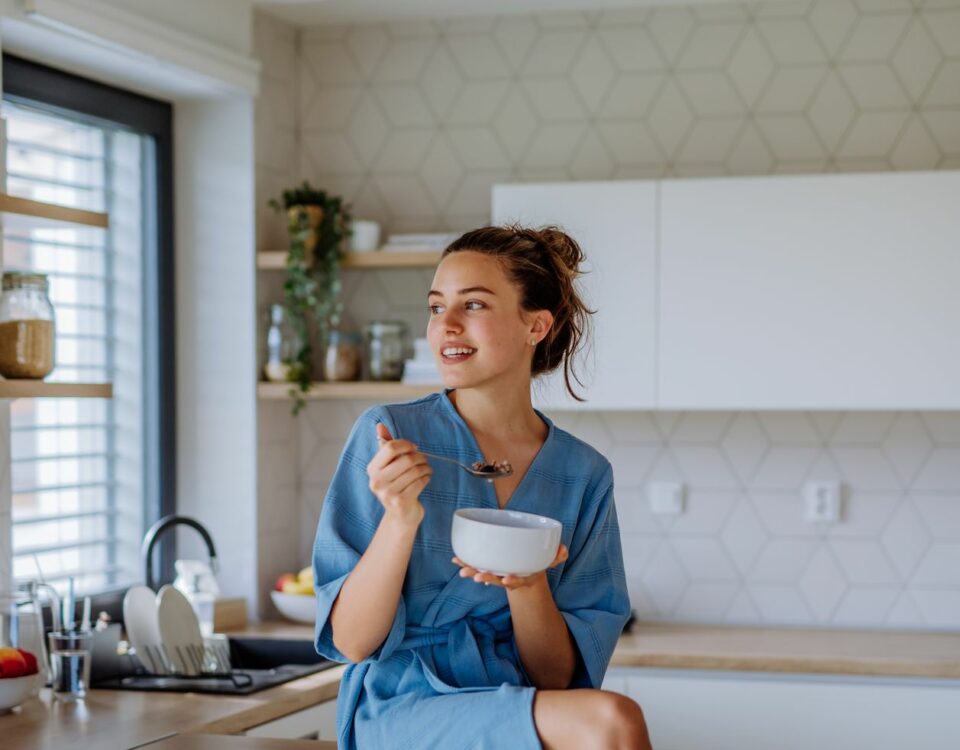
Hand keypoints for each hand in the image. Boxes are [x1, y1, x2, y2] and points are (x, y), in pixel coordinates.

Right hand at [367, 423, 431, 526]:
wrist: (400, 515)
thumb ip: (385, 445)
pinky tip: (426, 478)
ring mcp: (387, 494)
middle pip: (406, 459)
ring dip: (426, 468)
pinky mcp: (400, 503)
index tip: (413, 448)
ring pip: (415, 471)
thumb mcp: (388, 466)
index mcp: (372, 469)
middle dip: (420, 457)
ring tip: (426, 469)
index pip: (390, 447)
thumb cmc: (396, 485)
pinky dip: (426, 478)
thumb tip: (380, 425)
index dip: (406, 444)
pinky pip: (420, 483)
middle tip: (424, 459)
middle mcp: (377, 481)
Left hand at [452, 544, 568, 590]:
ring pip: (482, 574)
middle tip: (474, 576)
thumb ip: (557, 556)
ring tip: (460, 568)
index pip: (516, 581)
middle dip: (484, 577)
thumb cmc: (536, 565)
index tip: (507, 579)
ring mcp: (496, 574)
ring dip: (471, 570)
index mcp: (521, 578)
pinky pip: (475, 565)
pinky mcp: (488, 567)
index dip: (512, 581)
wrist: (526, 576)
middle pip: (494, 580)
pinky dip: (466, 562)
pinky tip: (456, 558)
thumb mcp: (549, 561)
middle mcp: (506, 578)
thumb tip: (563, 549)